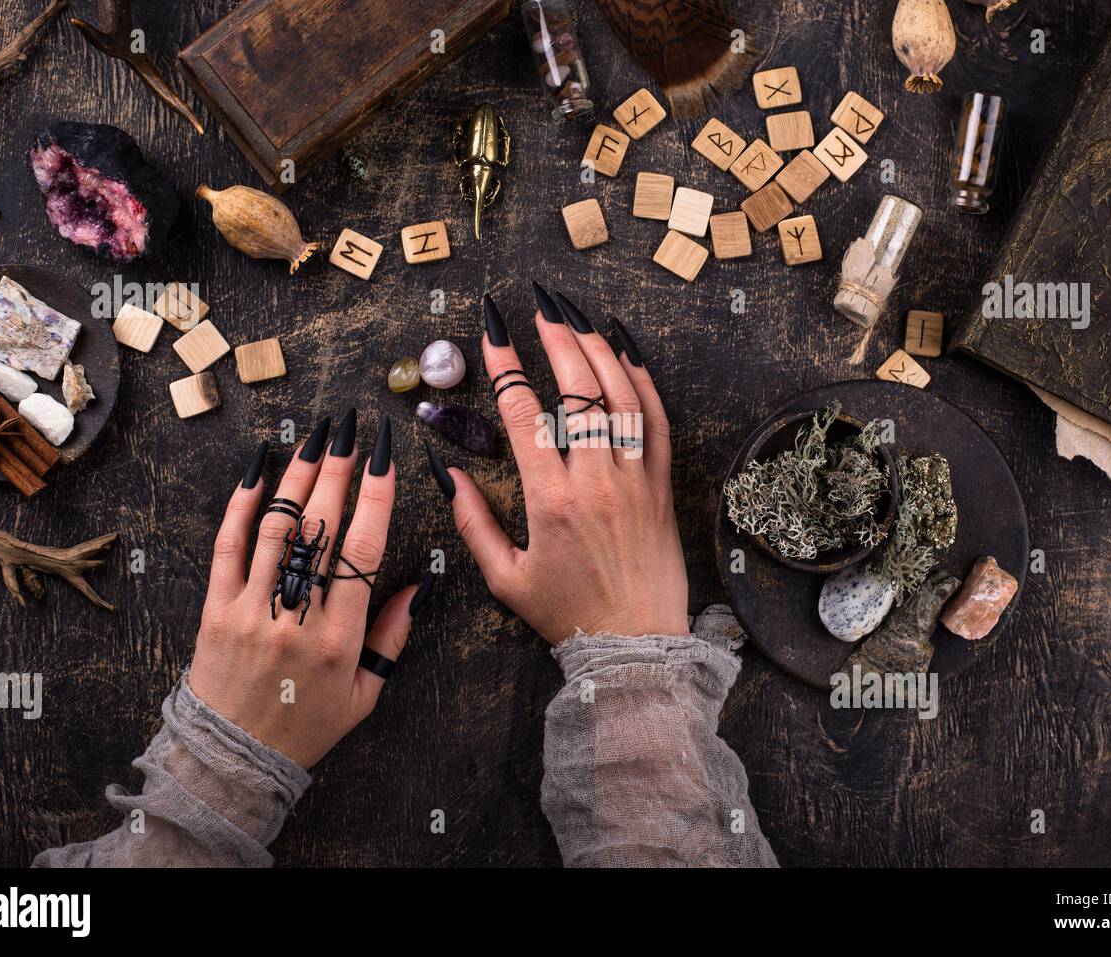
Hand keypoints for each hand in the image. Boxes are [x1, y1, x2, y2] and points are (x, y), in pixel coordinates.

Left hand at [189, 412, 430, 767]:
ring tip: (315, 439)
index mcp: (340, 640)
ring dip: (297, 477)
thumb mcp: (365, 694)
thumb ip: (390, 638)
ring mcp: (251, 611)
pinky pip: (228, 548)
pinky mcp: (215, 610)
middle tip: (351, 430)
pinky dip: (241, 505)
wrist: (232, 758)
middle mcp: (295, 619)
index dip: (376, 496)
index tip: (385, 456)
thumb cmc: (307, 726)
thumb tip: (414, 586)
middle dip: (338, 470)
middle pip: (321, 529)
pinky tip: (256, 470)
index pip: (363, 551)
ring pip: (277, 529)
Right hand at [432, 285, 687, 645]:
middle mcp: (597, 481)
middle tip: (538, 308)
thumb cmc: (568, 613)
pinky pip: (657, 419)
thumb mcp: (505, 578)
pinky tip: (624, 350)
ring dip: (597, 348)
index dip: (506, 366)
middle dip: (556, 340)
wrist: (637, 642)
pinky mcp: (662, 484)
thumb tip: (448, 473)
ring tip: (575, 317)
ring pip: (621, 396)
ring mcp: (636, 479)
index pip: (524, 415)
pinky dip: (642, 379)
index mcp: (552, 502)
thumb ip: (472, 523)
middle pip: (578, 391)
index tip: (493, 333)